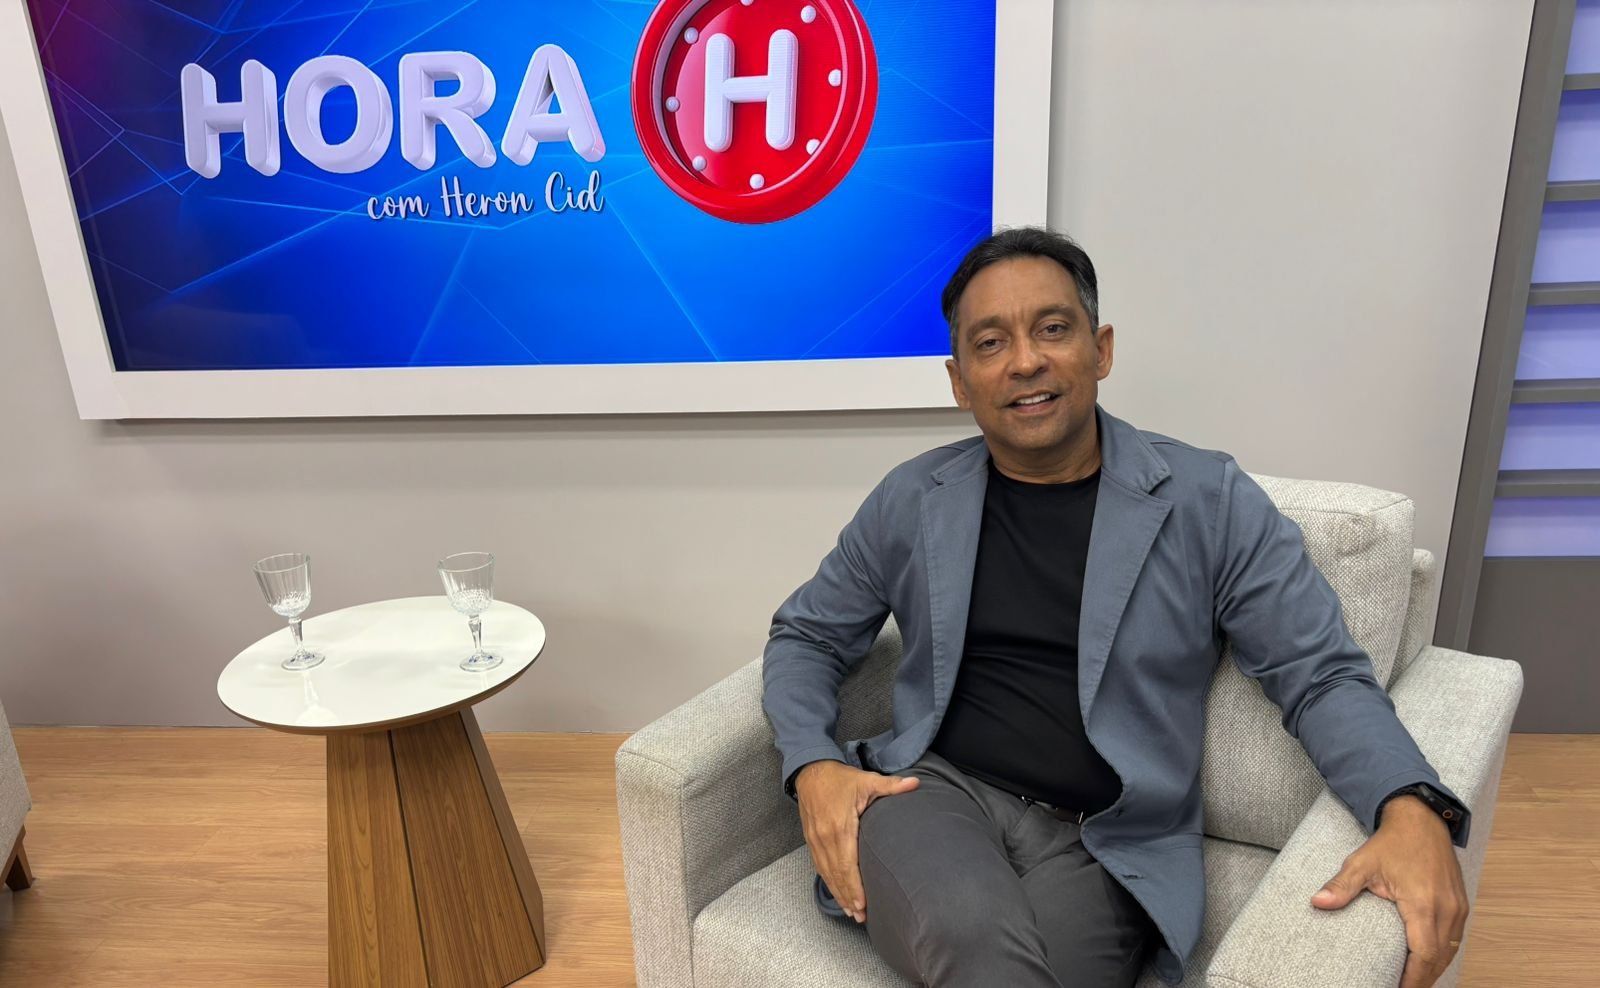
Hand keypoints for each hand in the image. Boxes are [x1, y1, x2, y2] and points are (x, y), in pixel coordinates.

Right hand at [794, 760, 918, 924]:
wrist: (810, 771)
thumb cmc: (840, 778)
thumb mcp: (866, 780)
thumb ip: (891, 786)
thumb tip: (915, 783)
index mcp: (840, 827)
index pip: (847, 864)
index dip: (855, 887)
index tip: (863, 904)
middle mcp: (825, 838)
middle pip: (837, 875)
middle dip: (848, 897)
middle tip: (861, 916)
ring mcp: (816, 840)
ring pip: (827, 873)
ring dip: (838, 894)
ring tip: (851, 912)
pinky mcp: (811, 840)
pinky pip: (819, 867)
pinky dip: (829, 882)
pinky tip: (837, 894)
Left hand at [1310, 796, 1468, 987]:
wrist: (1421, 819)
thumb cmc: (1392, 842)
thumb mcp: (1362, 862)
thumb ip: (1342, 886)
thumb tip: (1317, 902)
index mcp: (1423, 904)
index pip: (1424, 954)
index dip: (1413, 978)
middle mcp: (1446, 909)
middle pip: (1439, 959)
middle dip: (1422, 979)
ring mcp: (1458, 907)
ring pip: (1451, 951)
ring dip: (1434, 969)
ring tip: (1413, 981)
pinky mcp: (1461, 904)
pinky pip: (1456, 938)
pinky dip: (1443, 953)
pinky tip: (1428, 961)